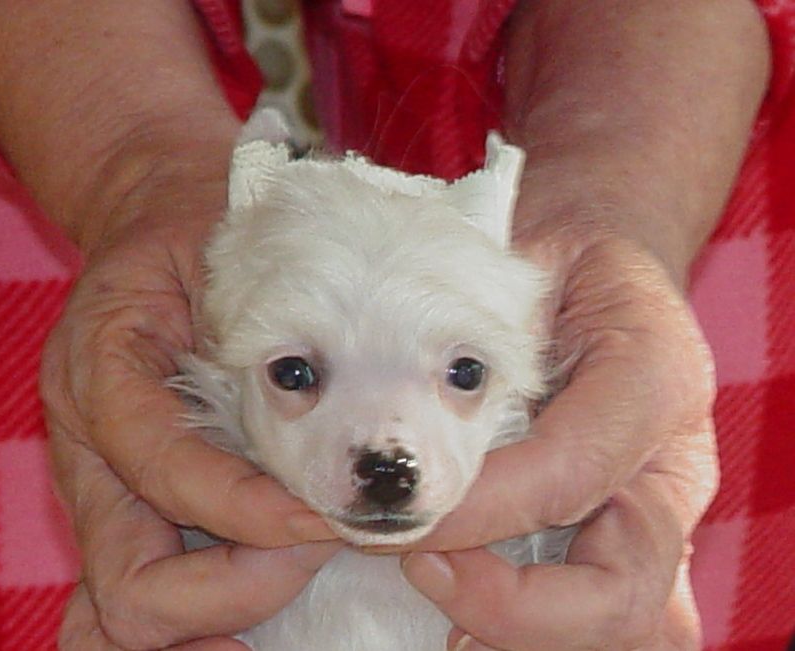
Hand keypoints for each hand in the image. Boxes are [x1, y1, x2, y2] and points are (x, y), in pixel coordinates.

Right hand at [40, 159, 339, 649]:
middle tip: (315, 543)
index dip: (249, 511)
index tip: (324, 515)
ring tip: (302, 564)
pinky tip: (278, 570)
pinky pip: (152, 586)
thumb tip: (337, 437)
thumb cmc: (205, 235)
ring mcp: (105, 487)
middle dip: (235, 586)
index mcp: (102, 376)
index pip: (166, 475)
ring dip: (225, 606)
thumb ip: (259, 340)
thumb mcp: (228, 262)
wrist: (165, 219)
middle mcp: (90, 448)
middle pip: (131, 586)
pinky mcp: (131, 503)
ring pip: (130, 607)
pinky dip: (215, 600)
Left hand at [402, 226, 717, 649]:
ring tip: (451, 619)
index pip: (569, 473)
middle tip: (424, 570)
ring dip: (533, 634)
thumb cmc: (555, 266)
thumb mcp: (516, 277)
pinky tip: (469, 625)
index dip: (479, 509)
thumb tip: (395, 438)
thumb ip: (478, 348)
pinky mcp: (629, 534)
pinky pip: (611, 612)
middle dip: (517, 606)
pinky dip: (541, 632)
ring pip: (634, 622)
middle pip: (624, 586)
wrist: (598, 261)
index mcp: (654, 380)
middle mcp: (669, 464)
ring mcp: (656, 509)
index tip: (402, 519)